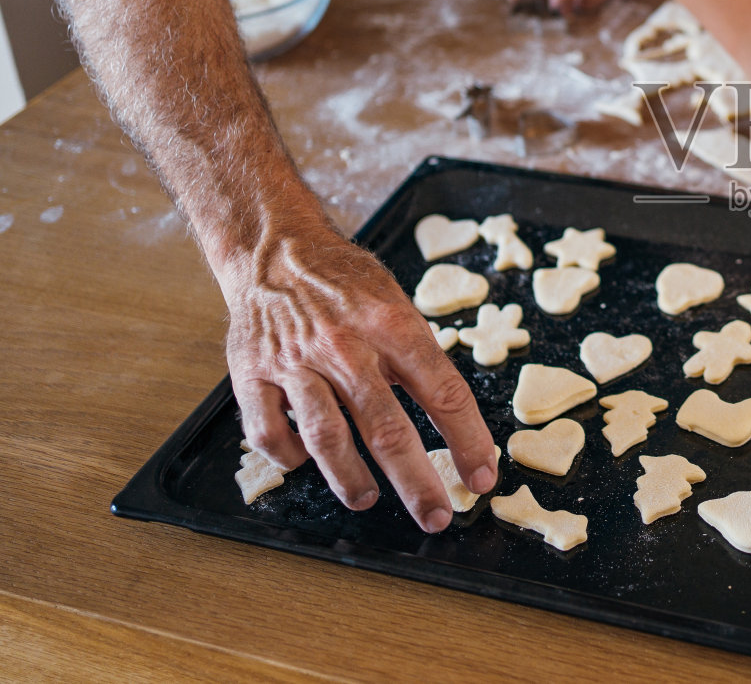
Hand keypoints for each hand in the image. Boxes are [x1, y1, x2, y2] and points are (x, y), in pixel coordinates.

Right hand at [223, 228, 497, 532]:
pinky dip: (288, 456)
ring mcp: (295, 362)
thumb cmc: (345, 282)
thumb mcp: (396, 303)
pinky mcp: (251, 373)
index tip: (483, 476)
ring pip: (326, 436)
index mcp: (392, 325)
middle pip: (387, 428)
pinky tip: (305, 463)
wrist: (275, 250)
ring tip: (368, 499)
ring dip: (351, 478)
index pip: (443, 392)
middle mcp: (345, 346)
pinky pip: (268, 430)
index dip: (468, 440)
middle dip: (417, 481)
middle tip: (437, 515)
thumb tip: (453, 419)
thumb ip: (419, 358)